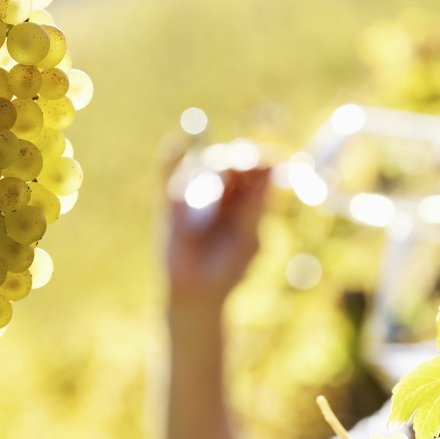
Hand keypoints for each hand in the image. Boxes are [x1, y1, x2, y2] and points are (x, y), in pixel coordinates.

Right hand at [166, 165, 270, 310]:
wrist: (196, 293)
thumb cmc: (228, 268)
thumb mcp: (247, 241)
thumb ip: (254, 210)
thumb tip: (271, 175)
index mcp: (249, 197)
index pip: (256, 167)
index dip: (259, 160)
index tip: (262, 162)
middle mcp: (223, 189)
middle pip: (230, 161)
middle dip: (233, 162)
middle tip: (236, 169)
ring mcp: (196, 192)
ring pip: (203, 165)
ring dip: (208, 172)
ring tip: (205, 199)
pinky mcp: (170, 200)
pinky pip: (168, 172)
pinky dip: (171, 158)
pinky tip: (176, 145)